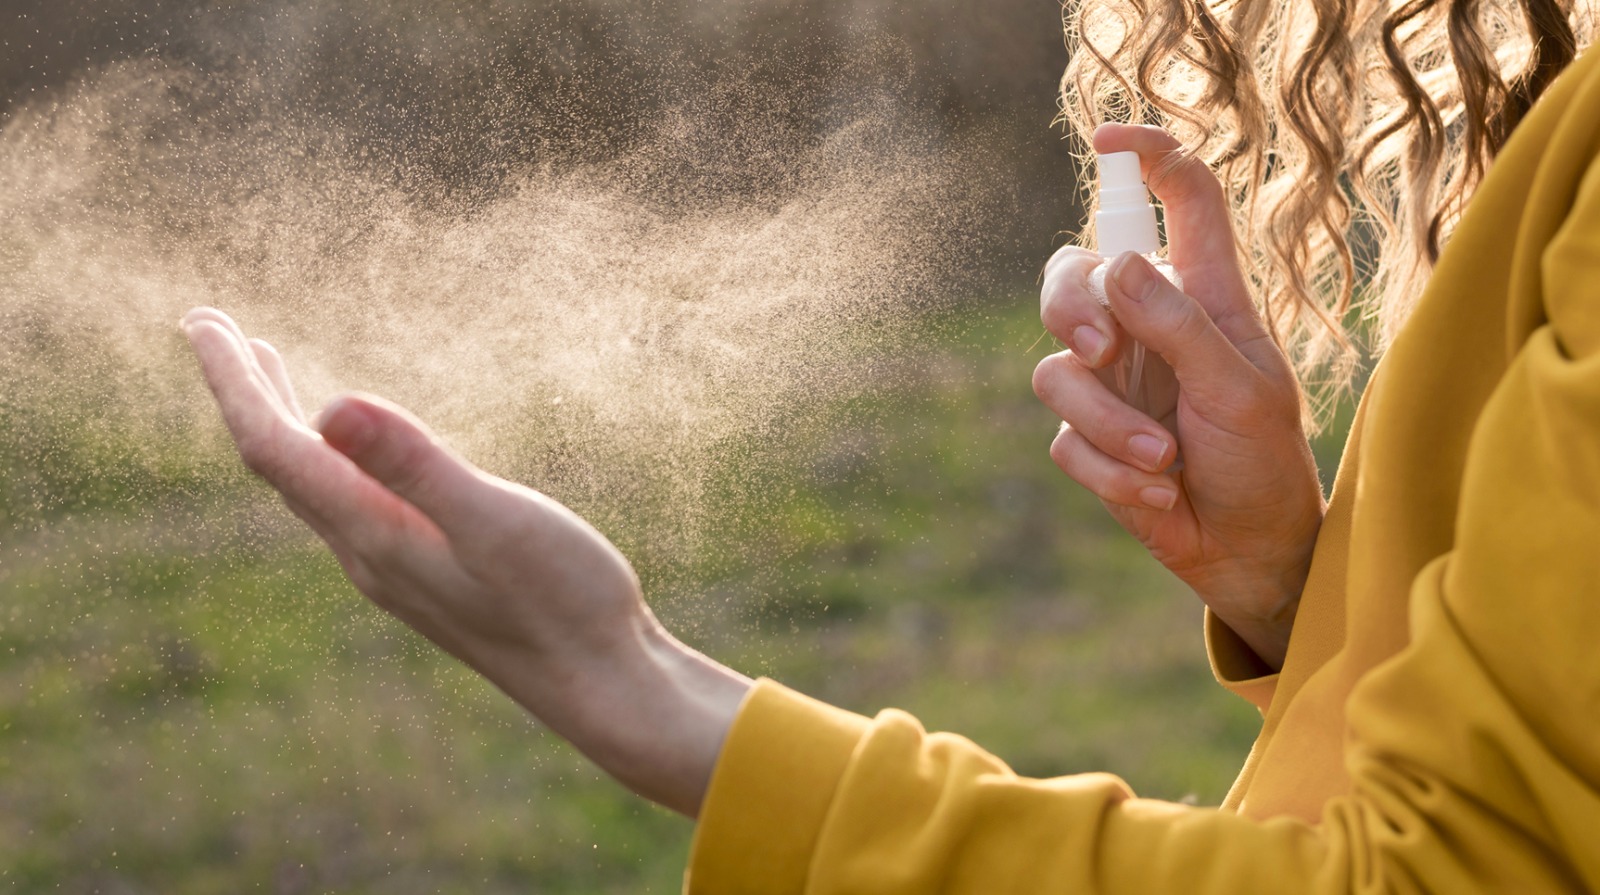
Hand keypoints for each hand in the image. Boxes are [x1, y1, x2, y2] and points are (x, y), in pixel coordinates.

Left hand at [181, 306, 750, 815]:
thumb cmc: (564, 602)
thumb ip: (418, 467)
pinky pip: (350, 501)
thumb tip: (331, 403)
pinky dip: (330, 454)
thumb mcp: (496, 522)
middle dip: (244, 393)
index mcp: (374, 534)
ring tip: (265, 373)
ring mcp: (399, 567)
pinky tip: (353, 449)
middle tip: (211, 328)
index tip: (201, 320)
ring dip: (283, 422)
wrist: (606, 686)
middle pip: (280, 465)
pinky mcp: (431, 572)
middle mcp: (370, 554)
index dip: (234, 381)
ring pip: (313, 485)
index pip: (275, 448)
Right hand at [1032, 125, 1324, 669]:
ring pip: (1057, 369)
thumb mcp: (1240, 388)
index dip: (1146, 156)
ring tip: (1165, 460)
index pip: (1178, 199)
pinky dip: (1109, 470)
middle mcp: (1147, 326)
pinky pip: (1064, 439)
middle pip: (1072, 273)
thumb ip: (1180, 325)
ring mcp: (1112, 383)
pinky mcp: (1088, 439)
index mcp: (1202, 294)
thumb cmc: (1264, 461)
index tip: (1108, 141)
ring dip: (1110, 423)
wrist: (1249, 550)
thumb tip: (1117, 266)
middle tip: (1099, 347)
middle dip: (1072, 307)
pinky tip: (1157, 493)